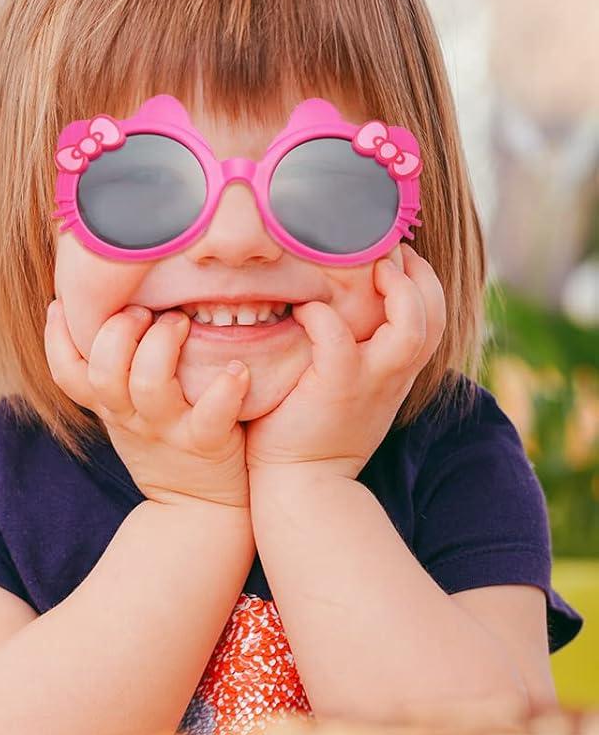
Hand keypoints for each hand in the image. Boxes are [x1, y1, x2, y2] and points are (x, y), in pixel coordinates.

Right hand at [44, 296, 251, 510]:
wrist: (198, 509)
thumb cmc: (164, 445)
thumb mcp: (125, 414)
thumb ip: (114, 372)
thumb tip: (103, 312)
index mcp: (109, 406)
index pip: (66, 373)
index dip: (56, 338)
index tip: (62, 303)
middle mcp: (130, 417)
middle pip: (103, 373)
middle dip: (118, 331)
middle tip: (143, 311)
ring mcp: (167, 430)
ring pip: (149, 386)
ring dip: (162, 345)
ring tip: (181, 322)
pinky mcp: (206, 444)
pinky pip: (211, 416)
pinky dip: (225, 389)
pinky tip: (237, 369)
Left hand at [244, 245, 446, 482]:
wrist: (300, 484)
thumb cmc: (309, 431)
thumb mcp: (345, 388)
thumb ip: (351, 352)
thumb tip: (331, 307)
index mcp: (396, 372)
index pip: (432, 318)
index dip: (422, 282)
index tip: (398, 257)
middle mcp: (392, 375)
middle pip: (435, 316)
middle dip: (419, 276)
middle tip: (390, 249)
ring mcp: (369, 382)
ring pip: (410, 328)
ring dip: (396, 291)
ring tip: (370, 269)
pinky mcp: (335, 389)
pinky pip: (337, 340)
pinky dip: (322, 317)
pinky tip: (304, 309)